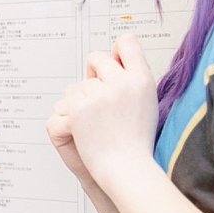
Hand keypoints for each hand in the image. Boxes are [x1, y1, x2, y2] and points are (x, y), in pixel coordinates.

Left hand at [53, 34, 158, 189]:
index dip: (118, 50)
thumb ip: (131, 78)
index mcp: (142, 79)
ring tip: (97, 123)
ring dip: (82, 98)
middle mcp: (121, 83)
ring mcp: (99, 94)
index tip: (115, 60)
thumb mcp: (146, 102)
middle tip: (100, 100)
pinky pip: (67, 100)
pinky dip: (70, 114)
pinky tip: (84, 130)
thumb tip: (114, 54)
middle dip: (94, 73)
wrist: (126, 169)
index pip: (127, 42)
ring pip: (79, 83)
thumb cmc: (137, 140)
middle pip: (97, 58)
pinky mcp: (79, 108)